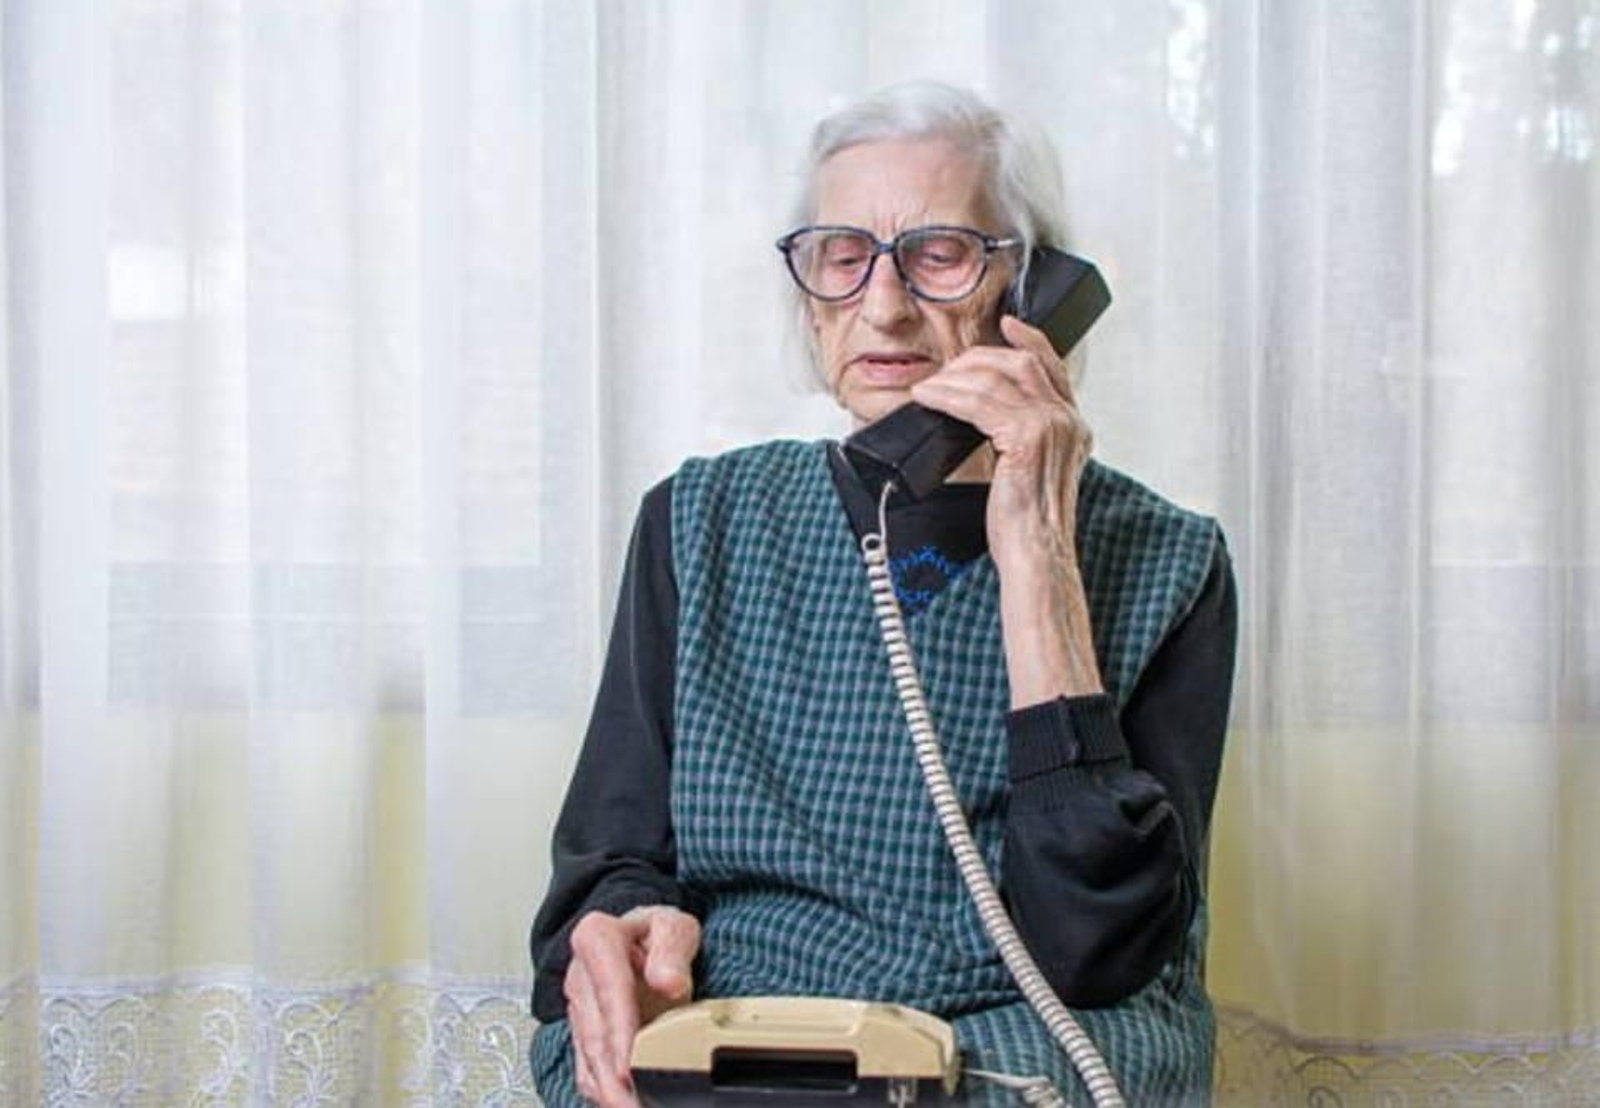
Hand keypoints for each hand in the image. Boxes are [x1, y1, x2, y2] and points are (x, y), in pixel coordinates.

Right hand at [564, 905, 700, 1106]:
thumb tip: (668, 980)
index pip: (610, 989)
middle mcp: (580, 974)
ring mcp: (577, 1005)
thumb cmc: (655, 934)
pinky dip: (602, 1090)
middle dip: (612, 1075)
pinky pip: (586, 1066)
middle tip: (631, 1104)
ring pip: (588, 1055)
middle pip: (595, 1032)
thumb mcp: (673, 926)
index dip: (619, 1031)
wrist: (638, 936)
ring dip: (607, 1090)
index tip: (629, 1066)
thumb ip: (671, 951)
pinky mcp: (582, 1031)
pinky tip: (619, 1103)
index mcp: (597, 938)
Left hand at [909, 315, 1101, 702]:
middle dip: (978, 360)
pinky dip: (950, 396)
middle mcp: (1069, 421)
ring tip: (929, 387)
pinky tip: (930, 398)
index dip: (1029, 341)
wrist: (1036, 555)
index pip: (1052, 367)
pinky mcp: (1028, 439)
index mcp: (1074, 427)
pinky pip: (981, 403)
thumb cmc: (1026, 526)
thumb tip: (972, 414)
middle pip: (1021, 364)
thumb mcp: (1025, 472)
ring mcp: (1052, 427)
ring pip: (997, 380)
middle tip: (946, 371)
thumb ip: (1015, 439)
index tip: (1008, 325)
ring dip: (955, 379)